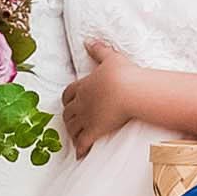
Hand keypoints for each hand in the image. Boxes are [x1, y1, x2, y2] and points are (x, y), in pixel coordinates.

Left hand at [60, 37, 138, 156]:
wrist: (129, 91)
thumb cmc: (122, 74)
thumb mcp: (110, 58)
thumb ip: (98, 50)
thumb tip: (88, 40)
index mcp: (83, 86)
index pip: (68, 93)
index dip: (67, 99)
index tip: (69, 102)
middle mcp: (81, 103)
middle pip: (67, 112)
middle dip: (68, 117)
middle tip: (71, 122)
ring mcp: (86, 118)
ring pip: (72, 127)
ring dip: (72, 133)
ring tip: (75, 138)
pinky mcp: (94, 130)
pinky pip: (83, 142)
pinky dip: (80, 149)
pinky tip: (80, 155)